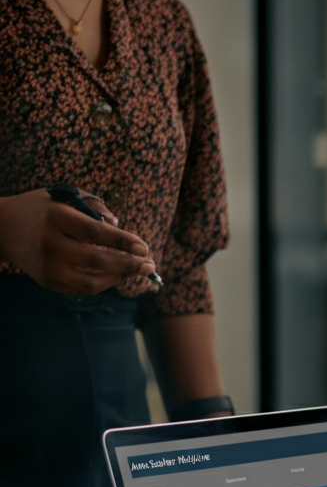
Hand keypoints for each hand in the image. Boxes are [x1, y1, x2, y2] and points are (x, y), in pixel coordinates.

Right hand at [0, 188, 154, 294]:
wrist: (3, 229)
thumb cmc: (42, 210)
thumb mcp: (65, 197)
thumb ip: (95, 206)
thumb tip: (119, 225)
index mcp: (56, 218)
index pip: (94, 232)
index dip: (122, 241)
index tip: (144, 247)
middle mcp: (51, 244)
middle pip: (97, 260)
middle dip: (129, 265)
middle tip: (150, 265)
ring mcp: (49, 267)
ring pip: (93, 280)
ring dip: (120, 277)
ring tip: (137, 269)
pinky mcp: (48, 282)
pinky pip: (84, 289)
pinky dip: (105, 284)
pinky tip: (117, 275)